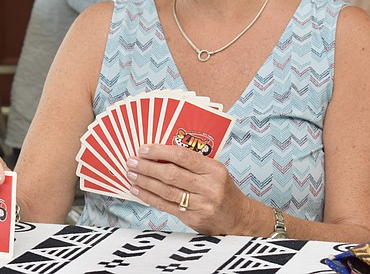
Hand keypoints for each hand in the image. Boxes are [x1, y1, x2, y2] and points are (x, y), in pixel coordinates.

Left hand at [125, 144, 256, 234]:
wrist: (238, 218)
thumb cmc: (222, 189)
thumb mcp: (214, 171)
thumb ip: (191, 163)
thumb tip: (158, 153)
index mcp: (214, 169)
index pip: (183, 156)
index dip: (160, 151)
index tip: (143, 149)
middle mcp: (209, 187)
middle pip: (171, 174)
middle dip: (147, 167)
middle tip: (131, 161)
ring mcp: (201, 205)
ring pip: (166, 191)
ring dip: (145, 182)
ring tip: (131, 174)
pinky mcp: (193, 218)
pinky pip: (166, 206)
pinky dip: (149, 197)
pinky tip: (138, 190)